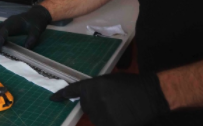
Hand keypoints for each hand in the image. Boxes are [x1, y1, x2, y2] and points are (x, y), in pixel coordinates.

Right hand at [0, 5, 51, 52]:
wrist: (35, 15)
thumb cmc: (36, 23)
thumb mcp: (37, 30)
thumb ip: (32, 38)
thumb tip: (27, 47)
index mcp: (14, 23)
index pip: (4, 31)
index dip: (0, 39)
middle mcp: (7, 22)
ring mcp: (4, 23)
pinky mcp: (3, 25)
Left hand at [50, 72, 169, 125]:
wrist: (149, 95)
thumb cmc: (132, 85)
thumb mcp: (111, 81)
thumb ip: (97, 89)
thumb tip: (88, 97)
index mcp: (93, 86)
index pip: (73, 91)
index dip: (62, 95)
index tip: (52, 99)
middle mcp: (93, 100)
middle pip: (86, 105)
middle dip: (94, 104)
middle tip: (111, 101)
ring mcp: (101, 115)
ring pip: (95, 117)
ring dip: (103, 114)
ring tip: (120, 108)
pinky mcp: (109, 125)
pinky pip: (104, 124)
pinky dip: (110, 121)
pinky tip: (121, 116)